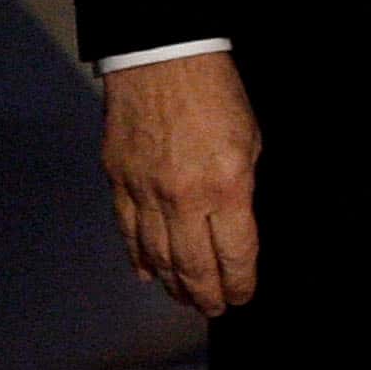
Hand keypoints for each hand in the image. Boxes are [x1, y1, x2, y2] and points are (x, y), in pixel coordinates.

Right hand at [101, 52, 260, 315]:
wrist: (163, 61)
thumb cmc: (217, 94)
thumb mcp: (251, 141)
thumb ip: (242, 188)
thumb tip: (234, 226)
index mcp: (227, 187)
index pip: (235, 252)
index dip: (241, 281)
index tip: (244, 295)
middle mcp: (183, 199)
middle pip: (193, 265)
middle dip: (207, 294)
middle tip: (216, 308)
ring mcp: (145, 194)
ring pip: (158, 257)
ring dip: (173, 284)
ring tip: (187, 298)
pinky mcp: (119, 184)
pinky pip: (128, 233)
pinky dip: (139, 258)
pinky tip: (149, 274)